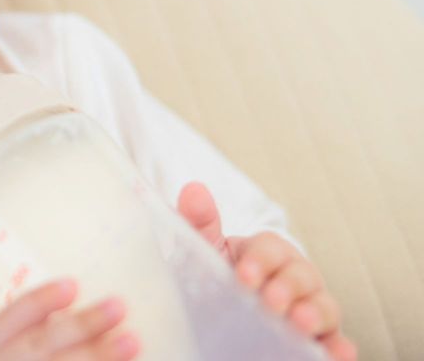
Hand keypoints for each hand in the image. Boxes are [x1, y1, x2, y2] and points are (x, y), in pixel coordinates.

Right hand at [0, 279, 139, 359]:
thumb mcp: (9, 347)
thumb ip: (34, 329)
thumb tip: (77, 307)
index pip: (7, 321)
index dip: (38, 302)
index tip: (71, 285)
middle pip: (40, 345)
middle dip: (81, 326)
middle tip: (117, 306)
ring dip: (100, 356)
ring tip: (132, 340)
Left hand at [177, 181, 357, 360]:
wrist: (221, 312)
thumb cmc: (218, 275)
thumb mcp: (206, 250)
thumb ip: (199, 223)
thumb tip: (194, 189)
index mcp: (267, 253)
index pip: (271, 249)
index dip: (260, 260)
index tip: (242, 276)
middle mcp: (295, 277)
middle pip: (302, 275)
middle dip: (287, 287)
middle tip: (270, 302)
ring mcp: (309, 307)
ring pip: (324, 305)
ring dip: (316, 314)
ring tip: (300, 324)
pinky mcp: (318, 337)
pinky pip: (335, 340)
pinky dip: (339, 346)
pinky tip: (339, 354)